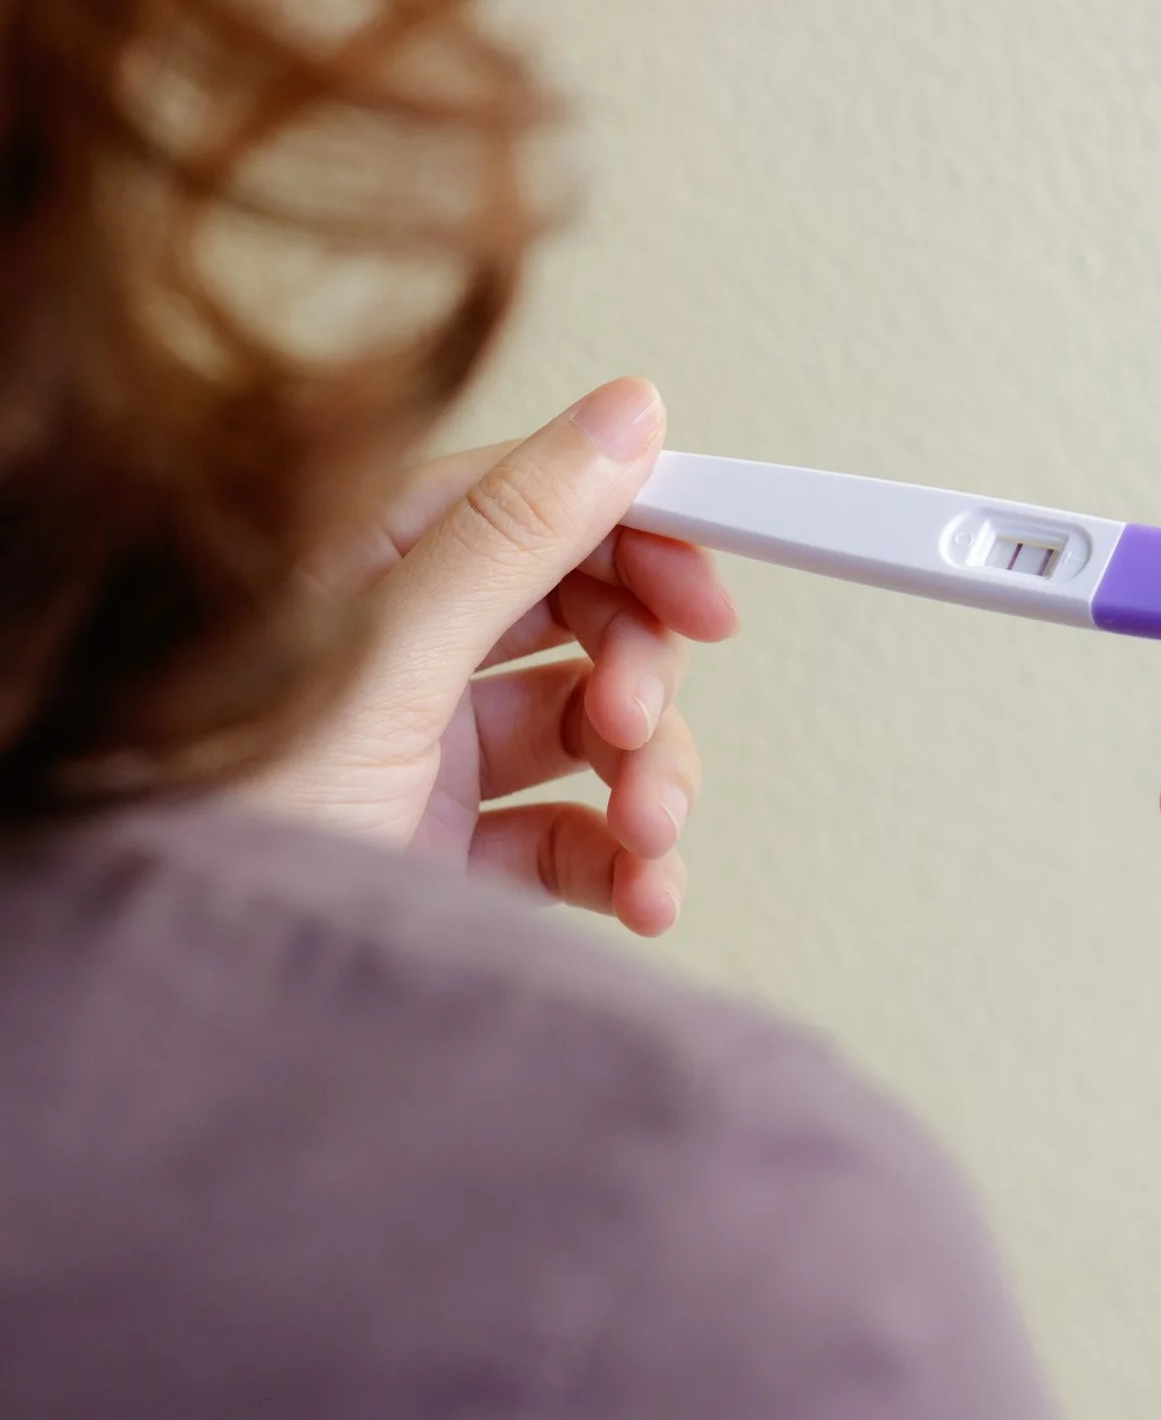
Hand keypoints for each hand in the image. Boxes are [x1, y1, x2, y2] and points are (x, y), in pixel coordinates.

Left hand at [249, 378, 736, 936]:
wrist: (194, 1003)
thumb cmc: (220, 828)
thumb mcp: (385, 660)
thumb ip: (515, 535)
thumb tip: (627, 416)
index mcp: (362, 570)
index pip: (535, 508)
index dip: (635, 544)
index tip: (706, 600)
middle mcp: (399, 653)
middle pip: (582, 622)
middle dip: (639, 680)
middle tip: (633, 726)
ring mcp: (428, 757)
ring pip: (593, 736)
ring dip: (648, 783)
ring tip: (647, 834)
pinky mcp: (453, 853)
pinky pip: (578, 838)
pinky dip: (628, 865)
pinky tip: (641, 892)